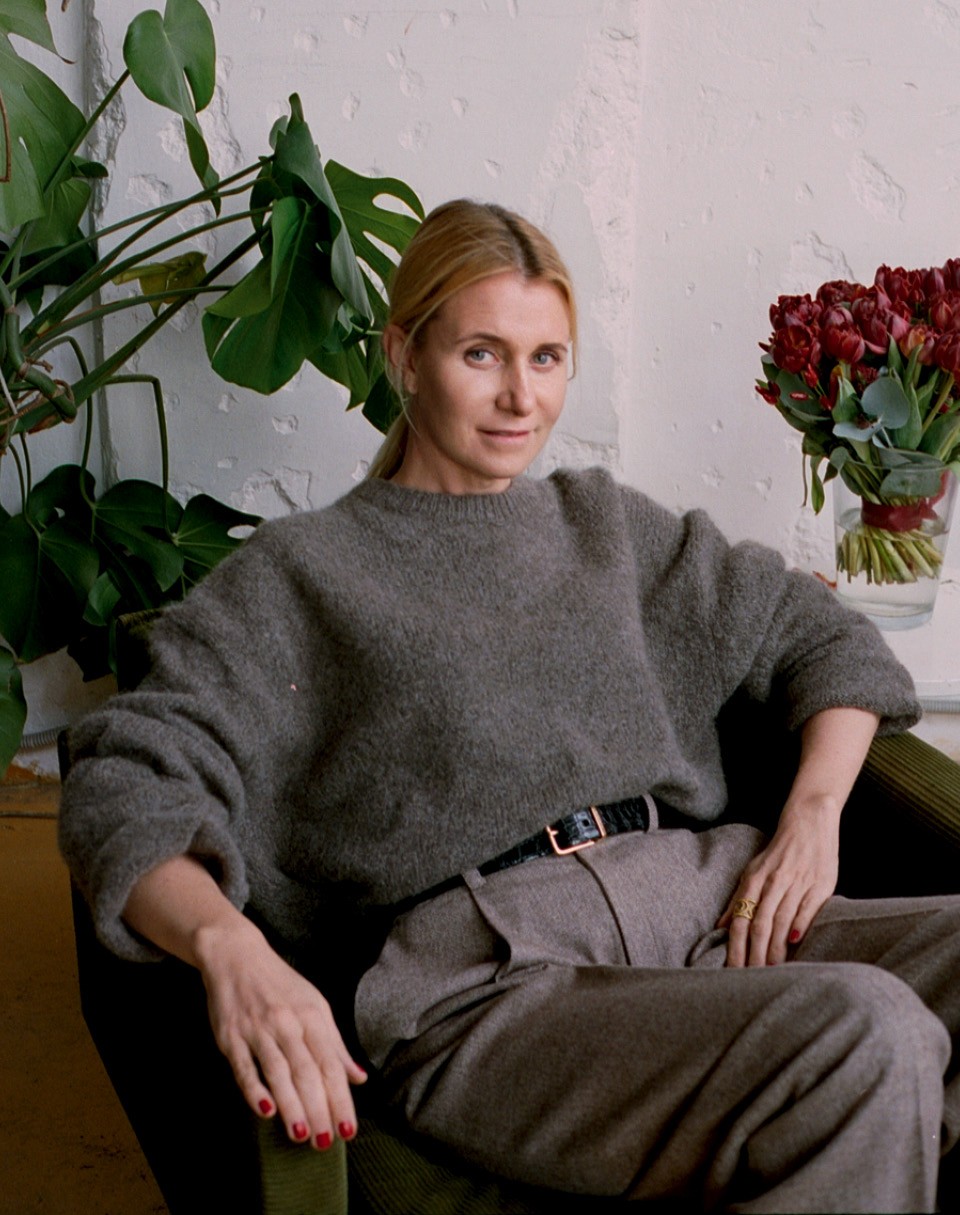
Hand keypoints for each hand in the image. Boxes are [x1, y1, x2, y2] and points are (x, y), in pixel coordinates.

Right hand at [194, 917, 367, 1147]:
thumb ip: (335, 1045)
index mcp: (312, 1016)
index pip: (331, 1064)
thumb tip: (358, 1078)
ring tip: (302, 1135)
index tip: (348, 1130)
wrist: (237, 956)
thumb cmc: (281, 986)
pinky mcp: (231, 1036)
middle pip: (307, 1071)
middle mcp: (288, 1022)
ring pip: (278, 1072)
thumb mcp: (314, 1006)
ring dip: (291, 1105)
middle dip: (319, 1109)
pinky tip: (265, 1112)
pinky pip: (244, 1066)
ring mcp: (258, 1029)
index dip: (341, 1098)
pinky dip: (254, 1089)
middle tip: (326, 1144)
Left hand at [717, 794, 839, 966]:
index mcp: (755, 879)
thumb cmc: (779, 851)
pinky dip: (799, 926)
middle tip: (751, 978)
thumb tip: (720, 926)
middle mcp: (774, 882)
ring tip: (771, 970)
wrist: (810, 820)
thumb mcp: (754, 870)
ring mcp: (797, 883)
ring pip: (782, 921)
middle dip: (754, 954)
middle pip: (760, 925)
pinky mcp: (820, 884)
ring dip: (776, 948)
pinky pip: (807, 909)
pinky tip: (794, 944)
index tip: (732, 970)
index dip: (736, 946)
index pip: (741, 919)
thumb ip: (739, 899)